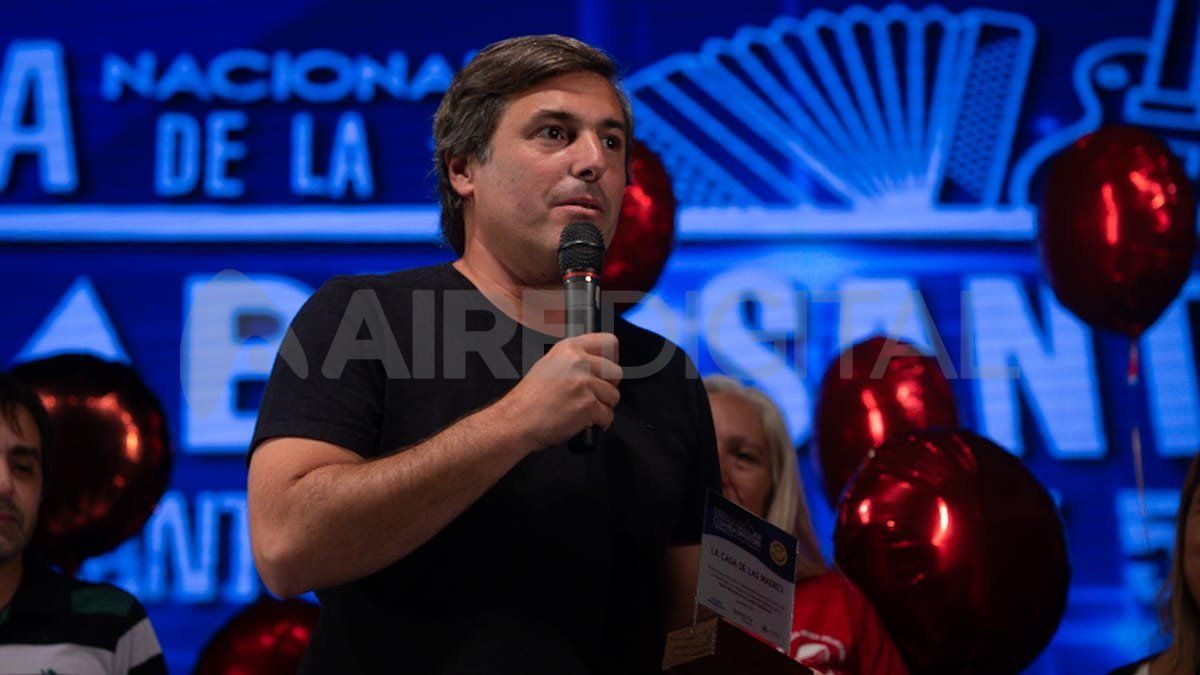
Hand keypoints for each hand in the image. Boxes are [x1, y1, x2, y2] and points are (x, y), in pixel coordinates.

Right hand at [496, 332, 621, 450]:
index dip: (612, 358)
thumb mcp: (549, 364)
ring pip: (614, 396)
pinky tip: (582, 422)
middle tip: (592, 396)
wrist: (517, 420)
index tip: (606, 370)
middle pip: (616, 372)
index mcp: (569, 348)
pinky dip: (599, 423)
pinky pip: (608, 416)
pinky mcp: (588, 405)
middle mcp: (579, 362)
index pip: (609, 342)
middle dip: (608, 387)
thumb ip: (575, 360)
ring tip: (582, 410)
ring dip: (602, 407)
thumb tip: (601, 364)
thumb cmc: (530, 399)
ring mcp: (584, 383)